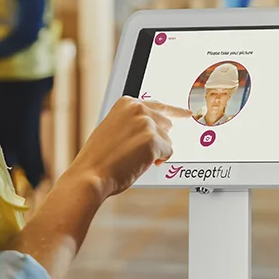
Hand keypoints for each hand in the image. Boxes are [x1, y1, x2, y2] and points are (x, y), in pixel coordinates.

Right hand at [64, 97, 185, 197]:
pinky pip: (168, 153)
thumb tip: (157, 129)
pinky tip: (140, 163)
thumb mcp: (114, 129)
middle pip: (166, 125)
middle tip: (137, 152)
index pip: (159, 105)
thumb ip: (134, 123)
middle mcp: (138, 109)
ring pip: (168, 140)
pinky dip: (158, 161)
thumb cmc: (99, 158)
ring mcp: (147, 124)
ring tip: (133, 158)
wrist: (91, 175)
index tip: (187, 113)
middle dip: (157, 141)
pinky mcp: (153, 141)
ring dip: (156, 152)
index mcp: (127, 103)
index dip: (175, 111)